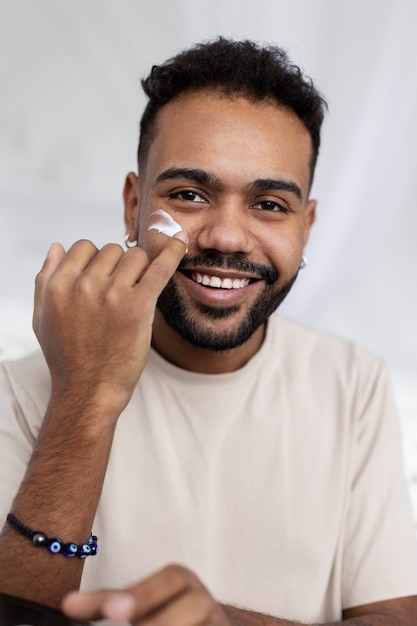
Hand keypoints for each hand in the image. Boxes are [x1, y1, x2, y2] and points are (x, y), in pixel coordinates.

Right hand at [33, 234, 187, 417]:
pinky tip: (181, 242)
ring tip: (135, 295)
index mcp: (58, 284)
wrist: (89, 391)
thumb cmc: (66, 357)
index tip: (103, 278)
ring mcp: (112, 294)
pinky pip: (160, 268)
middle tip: (120, 295)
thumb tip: (57, 246)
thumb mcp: (41, 318)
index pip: (84, 247)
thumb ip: (44, 279)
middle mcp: (84, 285)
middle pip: (112, 250)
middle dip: (119, 267)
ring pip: (135, 257)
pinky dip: (172, 252)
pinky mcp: (139, 306)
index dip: (96, 261)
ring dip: (140, 271)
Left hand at [61, 564, 230, 624]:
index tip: (114, 612)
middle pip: (193, 606)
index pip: (173, 579)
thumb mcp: (140, 606)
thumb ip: (108, 605)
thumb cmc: (164, 619)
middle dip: (158, 623)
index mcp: (184, 584)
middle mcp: (207, 604)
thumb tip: (69, 605)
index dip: (145, 594)